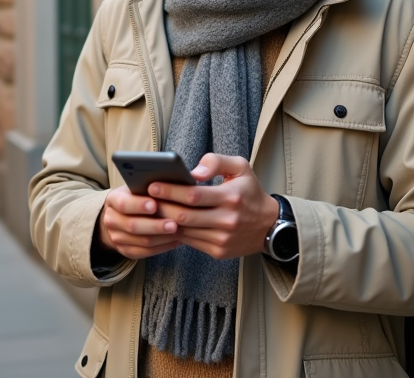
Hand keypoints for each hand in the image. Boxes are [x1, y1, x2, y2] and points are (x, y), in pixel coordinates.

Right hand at [97, 185, 180, 259]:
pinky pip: (145, 252)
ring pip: (142, 241)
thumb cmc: (136, 196)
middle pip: (133, 226)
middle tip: (174, 224)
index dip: (139, 205)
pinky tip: (176, 241)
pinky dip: (163, 247)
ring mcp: (116, 237)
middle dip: (156, 226)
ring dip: (163, 238)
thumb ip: (152, 184)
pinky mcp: (125, 251)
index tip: (155, 205)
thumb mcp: (138, 186)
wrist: (120, 215)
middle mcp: (111, 219)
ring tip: (180, 231)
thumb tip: (176, 182)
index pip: (124, 204)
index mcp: (113, 200)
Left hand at [149, 153, 278, 259]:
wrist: (269, 226)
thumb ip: (216, 161)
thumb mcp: (241, 167)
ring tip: (149, 210)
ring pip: (184, 231)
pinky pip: (190, 242)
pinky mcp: (218, 251)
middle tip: (144, 198)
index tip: (152, 185)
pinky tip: (164, 223)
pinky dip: (175, 232)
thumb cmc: (250, 192)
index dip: (170, 191)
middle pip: (184, 215)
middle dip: (161, 207)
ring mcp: (222, 239)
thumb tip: (193, 171)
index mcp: (231, 197)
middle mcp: (227, 220)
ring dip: (164, 221)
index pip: (193, 195)